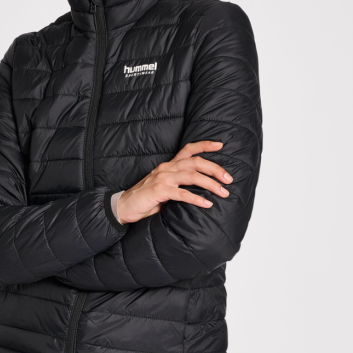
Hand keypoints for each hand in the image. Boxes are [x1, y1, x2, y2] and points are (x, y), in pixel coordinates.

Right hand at [117, 140, 232, 224]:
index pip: (188, 149)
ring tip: (223, 192)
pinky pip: (182, 194)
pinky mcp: (158, 191)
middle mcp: (166, 168)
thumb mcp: (164, 187)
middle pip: (195, 162)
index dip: (204, 145)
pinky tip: (207, 204)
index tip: (220, 145)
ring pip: (192, 176)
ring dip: (210, 184)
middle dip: (215, 169)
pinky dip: (196, 198)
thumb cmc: (145, 198)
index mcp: (168, 165)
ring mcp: (162, 179)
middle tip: (229, 179)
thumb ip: (179, 184)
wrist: (123, 206)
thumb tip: (200, 190)